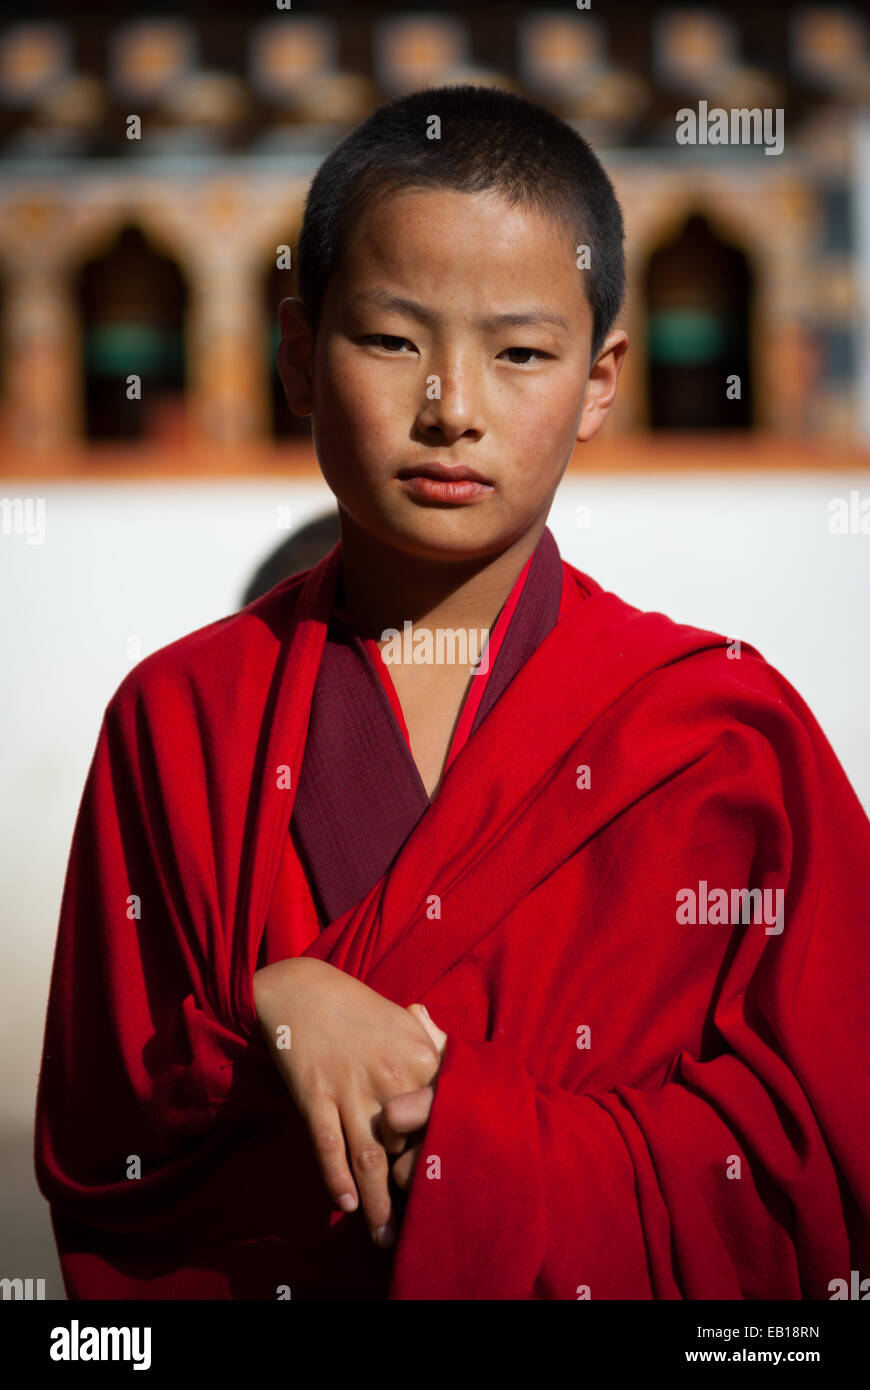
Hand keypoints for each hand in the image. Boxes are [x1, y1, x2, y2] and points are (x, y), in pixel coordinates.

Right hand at [252, 958, 442, 1246]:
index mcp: (418, 1056)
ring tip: (386, 1238)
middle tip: (421, 1225)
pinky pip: (329, 1144)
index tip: (450, 1185)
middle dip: (413, 1188)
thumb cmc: (357, 1010)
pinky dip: (337, 1177)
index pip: (442, 1118)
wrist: (300, 989)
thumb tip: (458, 1085)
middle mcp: (389, 1076)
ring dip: (378, 1202)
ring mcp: (350, 1087)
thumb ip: (434, 1053)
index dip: (445, 1155)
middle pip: (409, 1146)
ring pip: (370, 1156)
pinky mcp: (315, 1095)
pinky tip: (346, 1204)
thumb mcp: (405, 1024)